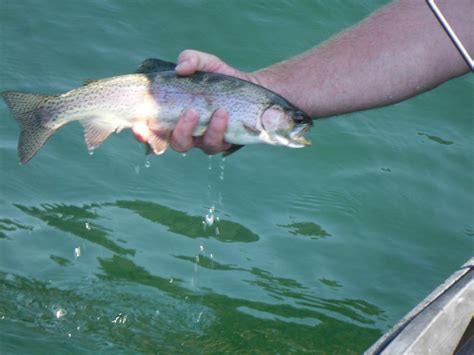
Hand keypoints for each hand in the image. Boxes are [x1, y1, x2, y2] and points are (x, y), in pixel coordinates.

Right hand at [133, 50, 254, 154]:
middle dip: (179, 132)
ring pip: (196, 146)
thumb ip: (191, 59)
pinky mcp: (221, 143)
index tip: (139, 128)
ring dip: (205, 130)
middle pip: (173, 143)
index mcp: (172, 115)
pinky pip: (216, 144)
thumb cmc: (219, 78)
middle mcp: (185, 131)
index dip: (142, 133)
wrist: (249, 88)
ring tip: (217, 112)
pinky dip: (219, 129)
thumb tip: (180, 69)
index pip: (151, 129)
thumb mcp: (205, 63)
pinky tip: (224, 114)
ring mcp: (202, 140)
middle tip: (190, 113)